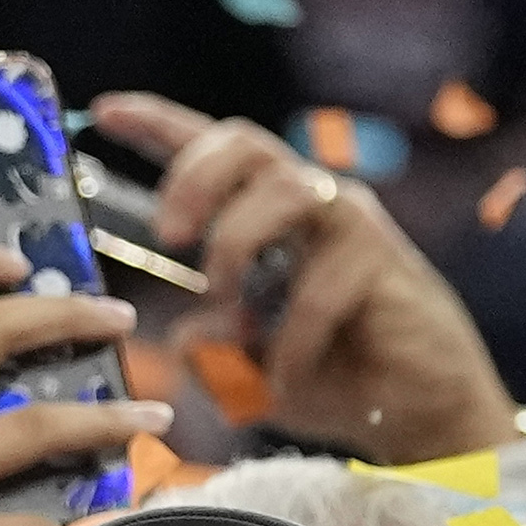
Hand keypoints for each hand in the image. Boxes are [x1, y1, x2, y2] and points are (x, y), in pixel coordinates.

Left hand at [87, 93, 516, 460]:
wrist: (420, 414)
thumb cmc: (335, 379)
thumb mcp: (249, 369)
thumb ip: (211, 346)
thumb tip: (185, 331)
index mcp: (270, 215)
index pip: (214, 151)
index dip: (157, 124)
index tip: (105, 110)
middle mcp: (312, 203)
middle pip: (245, 141)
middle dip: (194, 175)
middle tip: (168, 233)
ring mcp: (352, 225)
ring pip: (285, 190)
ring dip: (238, 243)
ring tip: (225, 298)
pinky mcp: (384, 261)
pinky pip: (318, 287)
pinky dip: (289, 339)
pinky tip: (285, 378)